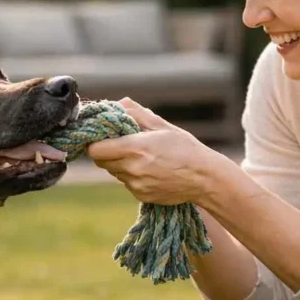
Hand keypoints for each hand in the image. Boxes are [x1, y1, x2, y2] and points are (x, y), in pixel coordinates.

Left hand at [87, 98, 220, 205]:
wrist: (204, 178)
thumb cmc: (185, 148)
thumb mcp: (162, 125)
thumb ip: (136, 113)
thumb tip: (117, 104)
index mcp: (135, 148)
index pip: (96, 149)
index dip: (95, 142)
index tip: (102, 136)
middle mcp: (132, 168)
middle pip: (101, 162)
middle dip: (106, 151)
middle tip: (119, 143)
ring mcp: (136, 185)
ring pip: (114, 172)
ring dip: (119, 163)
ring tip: (139, 156)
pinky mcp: (141, 195)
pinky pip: (126, 183)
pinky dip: (131, 175)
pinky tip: (149, 169)